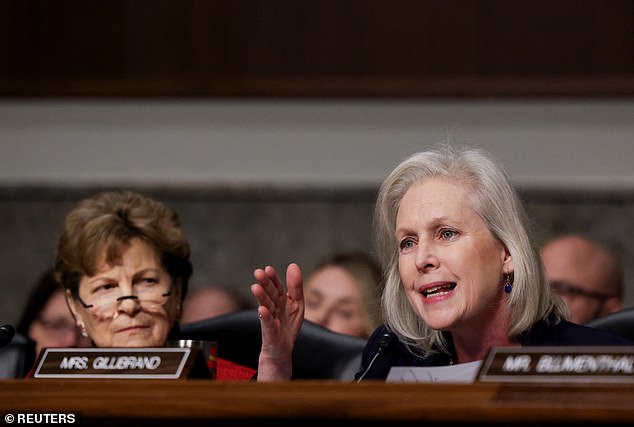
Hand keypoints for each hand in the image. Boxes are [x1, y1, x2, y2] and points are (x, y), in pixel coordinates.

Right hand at [251, 263, 303, 380]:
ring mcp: (270, 319)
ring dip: (261, 297)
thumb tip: (293, 265)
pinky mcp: (270, 332)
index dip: (273, 278)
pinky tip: (262, 310)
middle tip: (258, 273)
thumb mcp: (297, 303)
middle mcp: (274, 307)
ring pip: (266, 306)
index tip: (268, 269)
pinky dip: (264, 317)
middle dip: (265, 283)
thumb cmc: (288, 325)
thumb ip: (295, 286)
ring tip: (255, 287)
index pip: (276, 286)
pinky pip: (267, 323)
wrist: (282, 349)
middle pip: (270, 293)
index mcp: (281, 299)